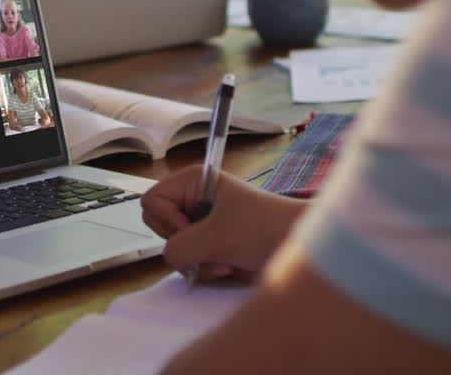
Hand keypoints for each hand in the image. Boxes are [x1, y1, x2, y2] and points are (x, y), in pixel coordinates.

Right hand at [141, 165, 306, 280]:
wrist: (298, 246)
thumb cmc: (266, 228)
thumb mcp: (218, 237)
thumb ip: (181, 246)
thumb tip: (169, 256)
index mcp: (194, 182)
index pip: (153, 200)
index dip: (166, 219)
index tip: (191, 228)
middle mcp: (194, 200)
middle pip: (159, 224)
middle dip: (182, 243)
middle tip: (208, 245)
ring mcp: (202, 223)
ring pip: (175, 247)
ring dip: (198, 260)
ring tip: (225, 259)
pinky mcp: (210, 243)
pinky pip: (189, 260)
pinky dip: (205, 268)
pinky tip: (228, 264)